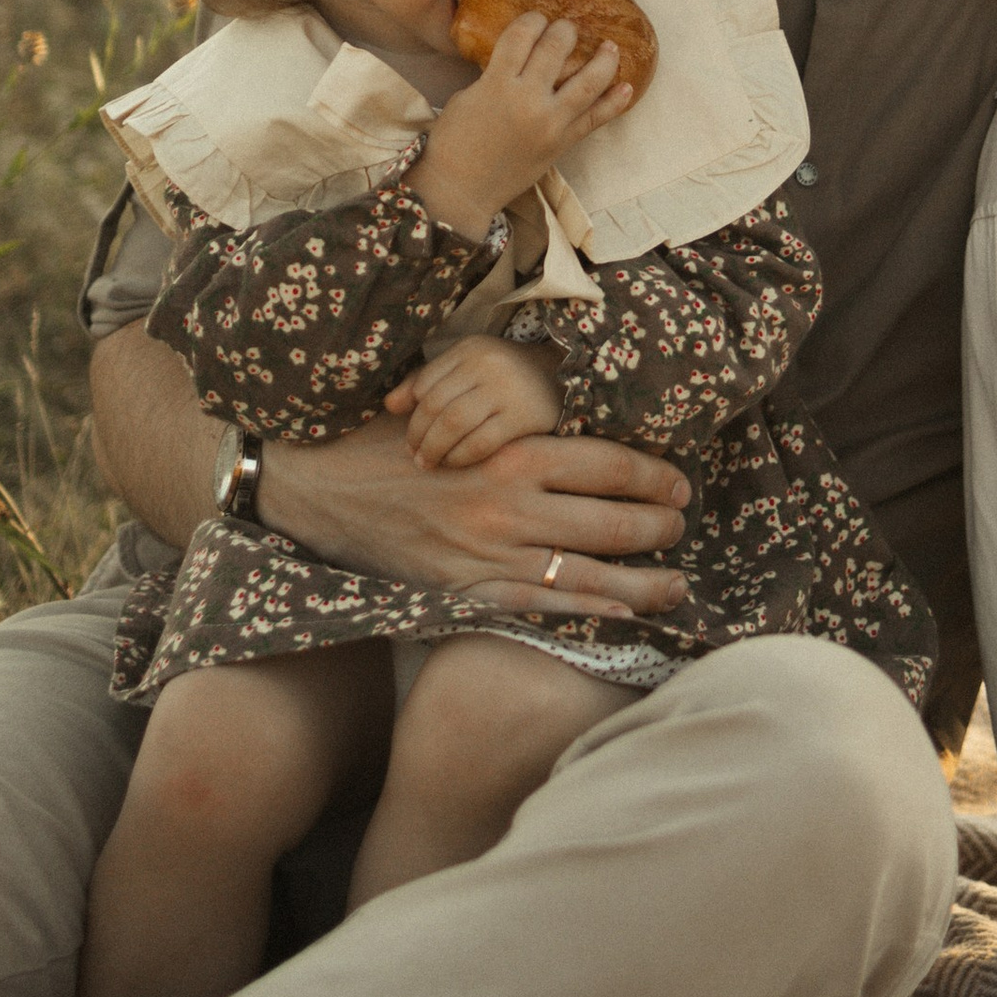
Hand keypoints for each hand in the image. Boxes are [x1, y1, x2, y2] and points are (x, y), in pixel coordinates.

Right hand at [258, 412, 693, 621]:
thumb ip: (511, 406)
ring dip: (643, 580)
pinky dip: (589, 612)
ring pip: (588, 572)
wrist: (315, 485)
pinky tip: (624, 615)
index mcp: (513, 450)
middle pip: (612, 520)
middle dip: (660, 527)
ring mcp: (489, 553)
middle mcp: (510, 503)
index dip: (655, 478)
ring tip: (676, 583)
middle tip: (682, 527)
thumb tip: (569, 381)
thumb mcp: (454, 405)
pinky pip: (542, 607)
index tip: (679, 483)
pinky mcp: (465, 591)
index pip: (610, 464)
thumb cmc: (389, 438)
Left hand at [389, 333, 561, 471]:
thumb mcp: (468, 367)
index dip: (412, 414)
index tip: (410, 435)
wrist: (561, 377)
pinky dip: (460, 457)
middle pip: (435, 406)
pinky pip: (480, 443)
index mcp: (469, 349)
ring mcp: (506, 390)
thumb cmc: (504, 376)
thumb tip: (390, 405)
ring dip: (434, 449)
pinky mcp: (524, 416)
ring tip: (428, 463)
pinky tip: (455, 463)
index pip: (425, 384)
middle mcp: (487, 364)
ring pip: (453, 424)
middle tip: (414, 455)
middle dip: (418, 436)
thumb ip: (428, 381)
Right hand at [415, 12, 632, 235]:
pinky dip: (614, 102)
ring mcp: (550, 123)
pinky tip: (627, 87)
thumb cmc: (453, 142)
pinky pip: (596, 119)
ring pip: (589, 82)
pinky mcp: (562, 143)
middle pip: (557, 49)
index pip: (522, 36)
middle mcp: (528, 100)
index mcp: (496, 84)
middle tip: (568, 28)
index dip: (532, 20)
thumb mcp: (467, 96)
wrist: (461, 189)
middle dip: (565, 31)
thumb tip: (520, 58)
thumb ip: (496, 74)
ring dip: (604, 59)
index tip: (536, 18)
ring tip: (610, 46)